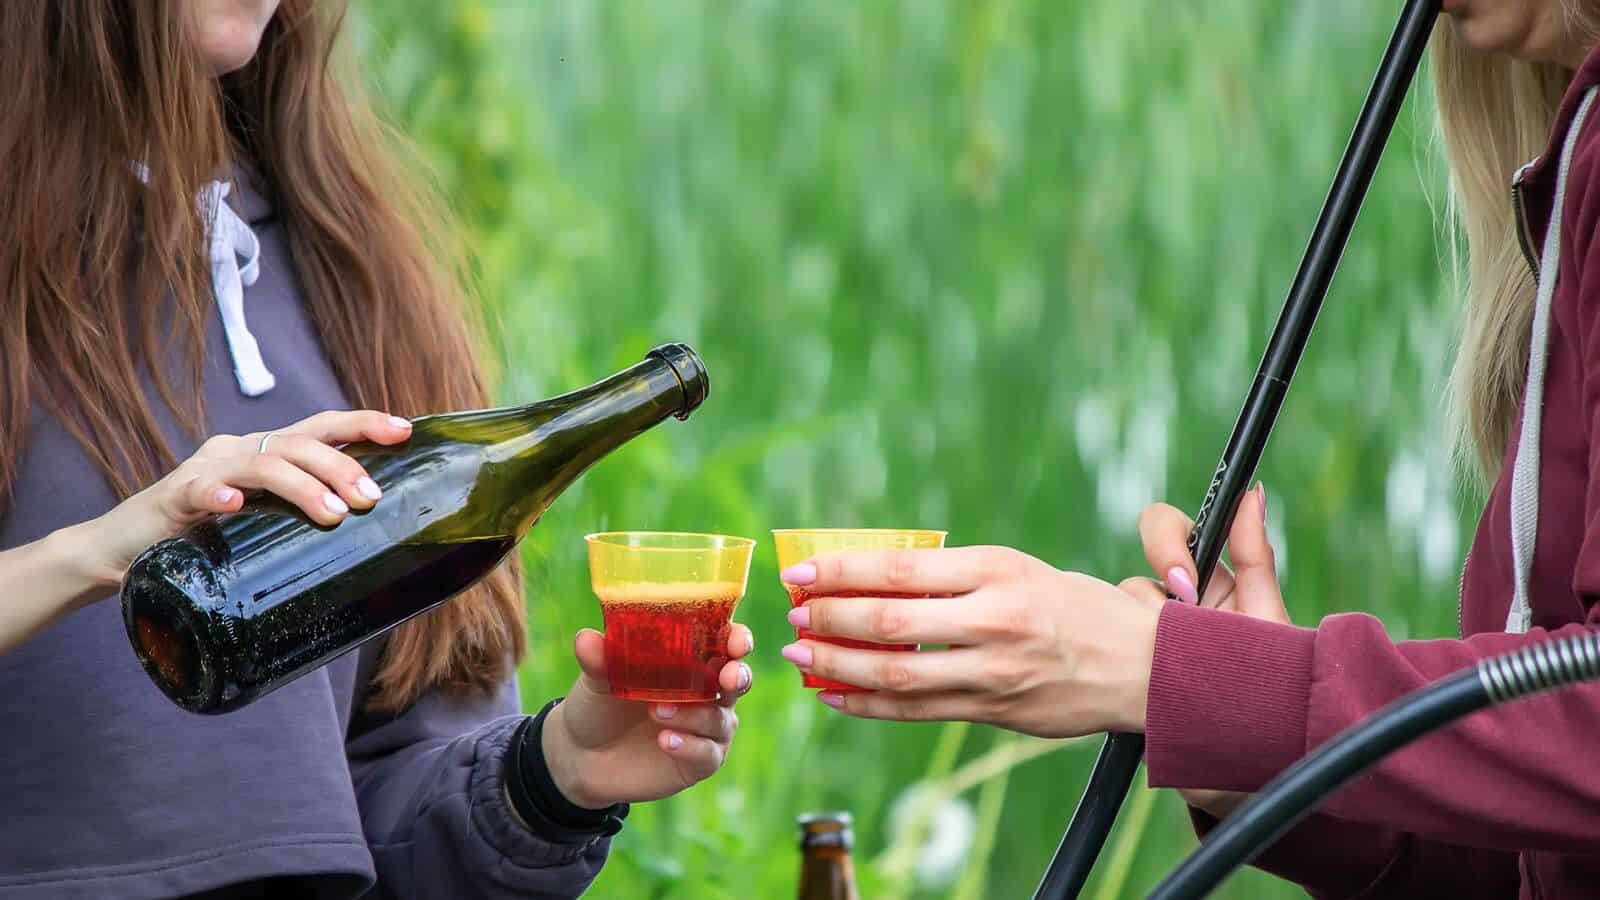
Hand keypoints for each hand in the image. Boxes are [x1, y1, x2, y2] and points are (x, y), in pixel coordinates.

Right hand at [76, 409, 412, 586]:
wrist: (122, 552)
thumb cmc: (205, 538)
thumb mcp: (263, 524)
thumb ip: (300, 520)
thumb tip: (367, 540)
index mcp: (265, 452)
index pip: (322, 428)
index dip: (363, 425)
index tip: (405, 431)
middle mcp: (239, 450)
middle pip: (300, 443)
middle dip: (342, 466)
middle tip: (372, 498)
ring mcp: (206, 470)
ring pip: (263, 464)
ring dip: (302, 486)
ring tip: (334, 515)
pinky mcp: (173, 498)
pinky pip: (200, 492)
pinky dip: (219, 497)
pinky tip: (235, 508)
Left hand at [542, 625, 754, 808]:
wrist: (582, 756)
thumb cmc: (599, 704)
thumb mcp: (596, 680)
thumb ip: (598, 660)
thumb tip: (586, 638)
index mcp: (692, 660)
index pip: (726, 643)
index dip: (737, 639)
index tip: (736, 640)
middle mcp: (708, 691)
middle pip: (738, 680)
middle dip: (738, 676)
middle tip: (727, 676)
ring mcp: (707, 728)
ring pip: (720, 719)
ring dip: (695, 714)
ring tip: (657, 711)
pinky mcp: (700, 761)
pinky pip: (707, 753)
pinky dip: (689, 745)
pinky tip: (665, 740)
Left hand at [778, 546, 1161, 738]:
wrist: (1144, 666)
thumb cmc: (1073, 607)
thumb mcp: (1017, 569)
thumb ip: (953, 575)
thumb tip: (872, 576)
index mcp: (997, 569)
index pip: (901, 566)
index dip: (842, 570)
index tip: (801, 570)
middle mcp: (994, 619)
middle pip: (891, 621)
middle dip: (830, 617)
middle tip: (792, 613)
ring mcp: (994, 671)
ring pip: (898, 673)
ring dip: (838, 664)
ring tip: (800, 654)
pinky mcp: (994, 711)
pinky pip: (918, 710)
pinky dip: (869, 704)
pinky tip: (835, 695)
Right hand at [1124, 484, 1283, 818]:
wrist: (1244, 764)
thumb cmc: (1269, 691)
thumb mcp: (1264, 624)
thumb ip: (1254, 557)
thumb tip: (1253, 490)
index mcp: (1208, 587)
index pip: (1170, 532)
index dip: (1168, 544)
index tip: (1182, 582)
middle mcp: (1172, 610)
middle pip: (1136, 572)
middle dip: (1151, 600)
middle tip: (1176, 626)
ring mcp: (1143, 643)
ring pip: (1114, 608)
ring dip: (1138, 636)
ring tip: (1170, 673)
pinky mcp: (1120, 675)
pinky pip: (1098, 646)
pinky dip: (1110, 657)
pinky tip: (1139, 684)